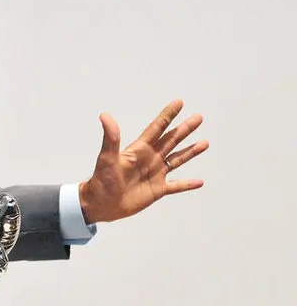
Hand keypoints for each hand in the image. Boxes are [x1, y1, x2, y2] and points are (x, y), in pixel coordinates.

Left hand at [78, 99, 207, 223]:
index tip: (179, 102)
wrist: (101, 204)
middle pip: (171, 140)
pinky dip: (187, 184)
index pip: (156, 128)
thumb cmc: (101, 180)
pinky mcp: (157, 190)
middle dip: (184, 129)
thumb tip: (104, 115)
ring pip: (176, 160)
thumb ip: (110, 137)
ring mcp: (155, 174)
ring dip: (190, 151)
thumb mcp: (107, 157)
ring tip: (205, 143)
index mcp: (139, 149)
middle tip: (199, 117)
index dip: (167, 115)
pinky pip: (176, 186)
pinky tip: (200, 181)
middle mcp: (149, 159)